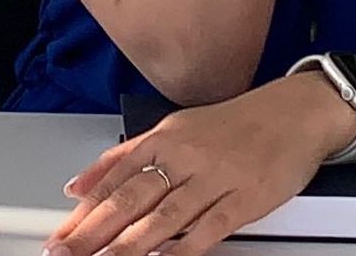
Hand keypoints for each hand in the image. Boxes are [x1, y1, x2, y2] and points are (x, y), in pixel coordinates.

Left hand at [44, 75, 355, 255]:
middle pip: (132, 199)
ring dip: (128, 246)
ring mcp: (216, 179)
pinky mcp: (244, 200)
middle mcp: (187, 156)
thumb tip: (82, 183)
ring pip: (164, 218)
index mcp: (167, 137)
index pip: (116, 178)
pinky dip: (183, 249)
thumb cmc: (236, 123)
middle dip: (93, 232)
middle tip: (66, 253)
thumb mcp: (178, 127)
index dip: (85, 210)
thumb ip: (129, 155)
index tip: (61, 234)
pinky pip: (208, 229)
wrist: (295, 113)